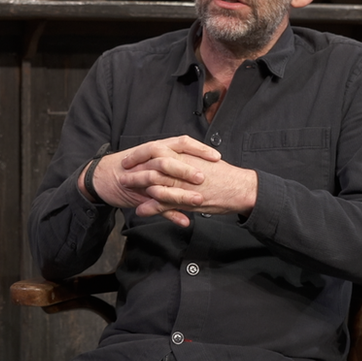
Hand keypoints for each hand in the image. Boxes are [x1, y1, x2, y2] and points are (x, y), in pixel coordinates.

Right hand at [80, 136, 220, 223]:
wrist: (101, 177)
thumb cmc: (130, 166)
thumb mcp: (152, 157)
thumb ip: (173, 159)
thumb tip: (199, 163)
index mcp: (157, 148)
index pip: (181, 143)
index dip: (199, 149)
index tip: (216, 156)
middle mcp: (149, 160)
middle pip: (169, 160)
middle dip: (186, 170)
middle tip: (203, 178)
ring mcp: (142, 178)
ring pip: (162, 184)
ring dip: (181, 194)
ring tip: (198, 201)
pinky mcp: (138, 195)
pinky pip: (155, 206)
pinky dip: (170, 214)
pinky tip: (184, 221)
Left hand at [120, 149, 258, 226]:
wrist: (240, 188)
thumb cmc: (225, 175)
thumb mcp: (203, 162)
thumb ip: (188, 160)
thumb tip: (177, 157)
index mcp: (186, 155)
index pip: (158, 150)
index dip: (141, 153)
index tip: (130, 156)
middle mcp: (182, 167)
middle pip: (151, 164)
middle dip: (135, 166)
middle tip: (122, 169)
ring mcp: (183, 184)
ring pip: (154, 183)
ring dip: (138, 186)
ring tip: (124, 187)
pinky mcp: (186, 200)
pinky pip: (164, 204)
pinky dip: (150, 208)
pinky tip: (140, 210)